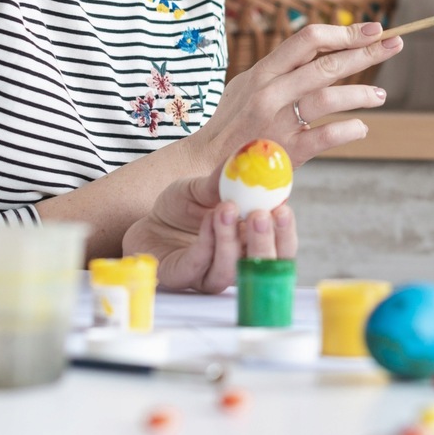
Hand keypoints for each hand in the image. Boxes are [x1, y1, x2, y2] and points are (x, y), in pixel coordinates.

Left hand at [122, 162, 296, 293]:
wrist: (148, 222)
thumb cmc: (182, 206)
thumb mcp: (203, 186)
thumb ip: (225, 179)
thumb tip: (248, 157)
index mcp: (251, 240)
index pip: (280, 245)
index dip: (285, 231)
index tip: (283, 208)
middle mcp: (237, 261)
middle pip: (263, 265)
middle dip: (265, 241)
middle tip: (261, 215)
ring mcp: (210, 273)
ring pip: (231, 271)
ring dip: (232, 240)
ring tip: (227, 208)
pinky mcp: (183, 277)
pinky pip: (199, 265)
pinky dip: (206, 242)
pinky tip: (207, 219)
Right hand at [198, 21, 402, 168]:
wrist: (204, 168)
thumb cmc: (231, 124)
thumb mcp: (247, 86)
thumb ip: (280, 68)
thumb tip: (319, 46)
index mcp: (263, 71)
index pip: (307, 39)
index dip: (344, 32)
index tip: (372, 29)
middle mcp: (270, 92)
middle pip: (326, 64)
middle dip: (365, 52)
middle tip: (394, 45)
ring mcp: (278, 122)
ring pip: (329, 98)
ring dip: (361, 94)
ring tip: (380, 95)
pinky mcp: (286, 153)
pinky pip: (326, 137)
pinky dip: (350, 130)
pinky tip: (361, 127)